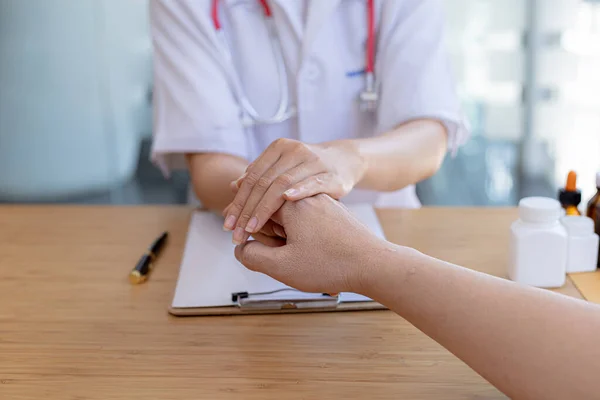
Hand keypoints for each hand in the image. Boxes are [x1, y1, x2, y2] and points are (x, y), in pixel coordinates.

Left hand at [222, 138, 365, 244]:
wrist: (345, 161)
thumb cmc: (308, 170)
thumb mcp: (283, 169)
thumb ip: (260, 177)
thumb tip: (232, 186)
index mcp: (279, 148)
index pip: (252, 177)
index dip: (238, 201)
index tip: (228, 225)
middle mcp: (295, 151)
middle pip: (264, 182)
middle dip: (247, 210)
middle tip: (236, 233)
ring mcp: (314, 161)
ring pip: (283, 183)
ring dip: (265, 209)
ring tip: (252, 229)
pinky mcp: (331, 175)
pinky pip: (313, 183)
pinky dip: (299, 191)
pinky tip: (286, 201)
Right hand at [234, 194, 390, 293]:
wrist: (375, 265)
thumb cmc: (332, 265)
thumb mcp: (282, 266)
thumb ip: (252, 255)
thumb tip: (240, 247)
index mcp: (292, 203)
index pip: (255, 206)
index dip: (248, 228)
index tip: (248, 245)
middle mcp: (307, 196)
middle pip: (271, 208)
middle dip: (267, 233)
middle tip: (278, 255)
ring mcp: (321, 203)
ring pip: (288, 215)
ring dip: (283, 235)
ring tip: (295, 257)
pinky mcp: (332, 213)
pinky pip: (305, 219)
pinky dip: (298, 233)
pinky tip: (308, 253)